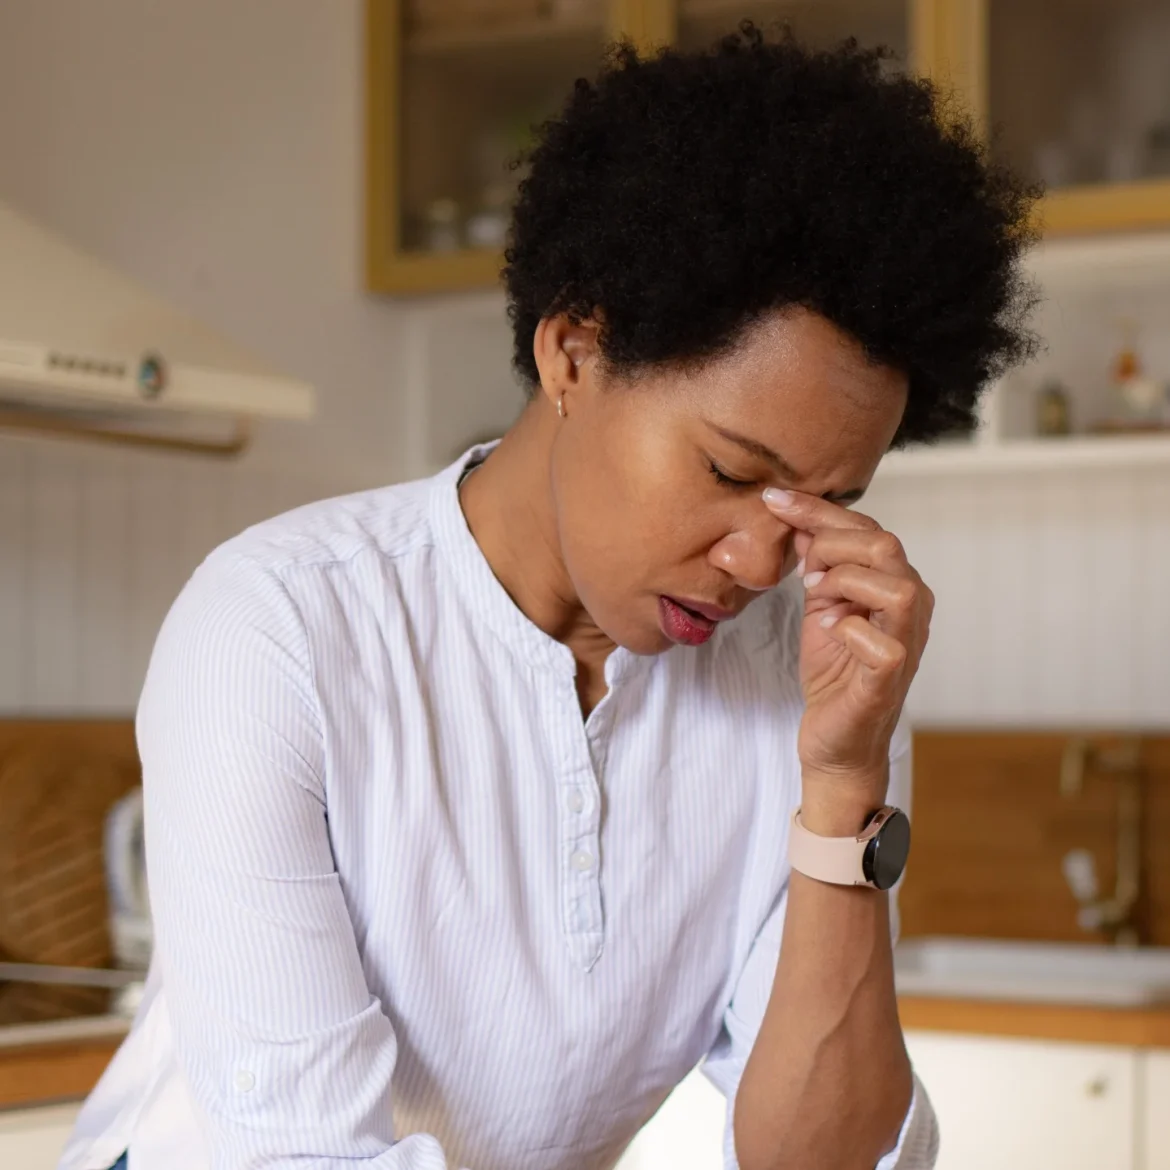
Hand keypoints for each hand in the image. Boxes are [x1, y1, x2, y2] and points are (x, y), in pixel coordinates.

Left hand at [763, 488, 932, 785]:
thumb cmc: (833, 670)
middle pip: (885, 544)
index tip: (774, 498)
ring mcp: (906, 643)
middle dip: (832, 544)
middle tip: (804, 573)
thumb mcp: (819, 604)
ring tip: (818, 598)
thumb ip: (818, 562)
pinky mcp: (890, 679)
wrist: (834, 737)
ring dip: (845, 582)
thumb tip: (799, 516)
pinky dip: (850, 630)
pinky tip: (830, 632)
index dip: (818, 510)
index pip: (866, 528)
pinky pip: (884, 645)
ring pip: (896, 586)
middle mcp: (911, 608)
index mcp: (895, 583)